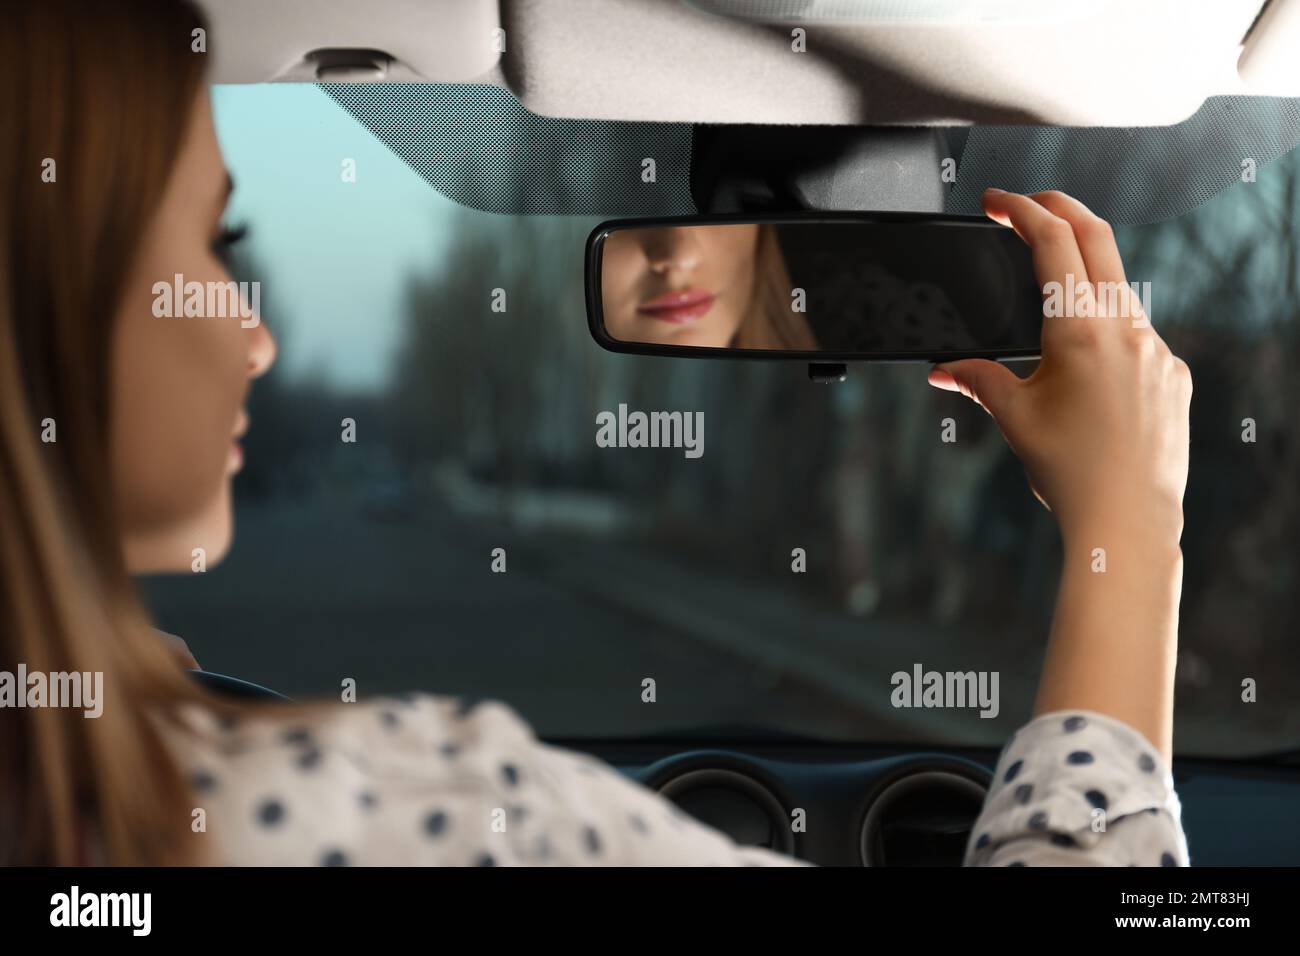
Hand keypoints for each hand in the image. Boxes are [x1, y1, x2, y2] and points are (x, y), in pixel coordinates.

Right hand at [926, 188, 1191, 758]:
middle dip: (1060, 209)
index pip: (1053, 243)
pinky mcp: (1172, 374)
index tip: (999, 200)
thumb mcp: (1014, 418)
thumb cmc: (1070, 473)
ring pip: (1119, 287)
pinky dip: (1106, 325)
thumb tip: (943, 368)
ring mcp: (1156, 349)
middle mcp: (1127, 329)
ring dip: (1084, 273)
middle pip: (1098, 239)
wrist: (1127, 522)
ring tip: (1049, 289)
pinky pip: (1137, 332)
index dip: (1023, 210)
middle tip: (1028, 203)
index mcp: (1081, 331)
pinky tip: (1084, 359)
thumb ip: (978, 379)